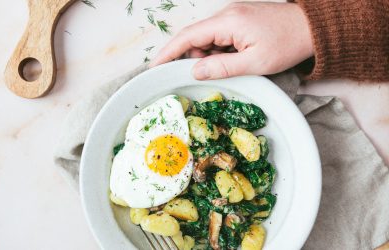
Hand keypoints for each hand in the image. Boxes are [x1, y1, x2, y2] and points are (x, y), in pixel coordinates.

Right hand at [150, 2, 312, 79]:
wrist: (310, 28)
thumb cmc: (287, 44)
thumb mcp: (254, 62)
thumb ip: (222, 67)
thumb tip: (195, 71)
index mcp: (227, 22)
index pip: (188, 36)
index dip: (168, 52)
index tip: (155, 66)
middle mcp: (225, 15)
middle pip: (194, 38)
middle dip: (191, 59)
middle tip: (198, 78)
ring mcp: (231, 17)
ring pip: (206, 39)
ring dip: (207, 58)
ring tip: (226, 70)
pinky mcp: (237, 22)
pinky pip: (218, 38)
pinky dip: (218, 53)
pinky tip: (231, 62)